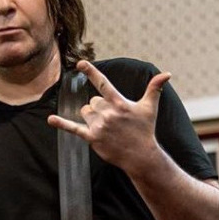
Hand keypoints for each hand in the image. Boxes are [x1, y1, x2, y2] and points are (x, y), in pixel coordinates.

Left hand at [47, 60, 169, 174]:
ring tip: (106, 127)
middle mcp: (108, 113)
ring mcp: (99, 126)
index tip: (80, 63)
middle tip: (113, 120)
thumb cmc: (145, 130)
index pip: (103, 83)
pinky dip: (61, 124)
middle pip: (92, 102)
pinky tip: (51, 120)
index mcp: (119, 103)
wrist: (141, 156)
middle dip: (100, 109)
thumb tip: (168, 74)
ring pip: (85, 112)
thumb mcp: (150, 108)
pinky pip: (73, 129)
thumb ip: (155, 89)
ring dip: (92, 117)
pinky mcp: (93, 138)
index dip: (91, 72)